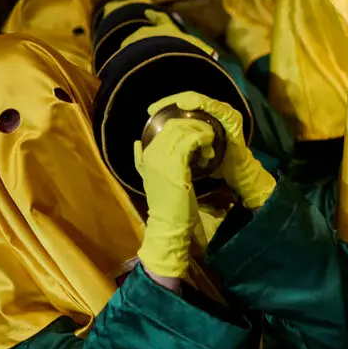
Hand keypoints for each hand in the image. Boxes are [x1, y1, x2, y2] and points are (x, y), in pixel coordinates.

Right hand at [134, 119, 215, 278]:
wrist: (168, 224)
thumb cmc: (165, 202)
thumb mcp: (149, 178)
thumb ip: (141, 160)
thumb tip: (136, 143)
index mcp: (145, 153)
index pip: (163, 126)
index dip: (183, 125)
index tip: (198, 134)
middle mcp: (150, 152)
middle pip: (173, 124)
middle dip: (194, 125)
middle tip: (207, 136)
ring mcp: (161, 158)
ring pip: (182, 130)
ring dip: (200, 132)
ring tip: (210, 143)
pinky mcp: (175, 165)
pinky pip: (190, 141)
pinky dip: (202, 140)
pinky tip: (210, 149)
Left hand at [148, 91, 276, 209]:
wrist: (234, 174)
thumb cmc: (211, 165)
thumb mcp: (187, 153)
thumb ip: (173, 143)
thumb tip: (144, 141)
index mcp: (200, 119)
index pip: (181, 105)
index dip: (165, 105)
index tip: (150, 112)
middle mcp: (212, 113)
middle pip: (188, 99)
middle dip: (170, 102)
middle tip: (155, 108)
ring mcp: (223, 113)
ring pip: (201, 100)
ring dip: (185, 100)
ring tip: (172, 104)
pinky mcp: (232, 118)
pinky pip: (216, 107)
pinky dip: (201, 103)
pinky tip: (186, 104)